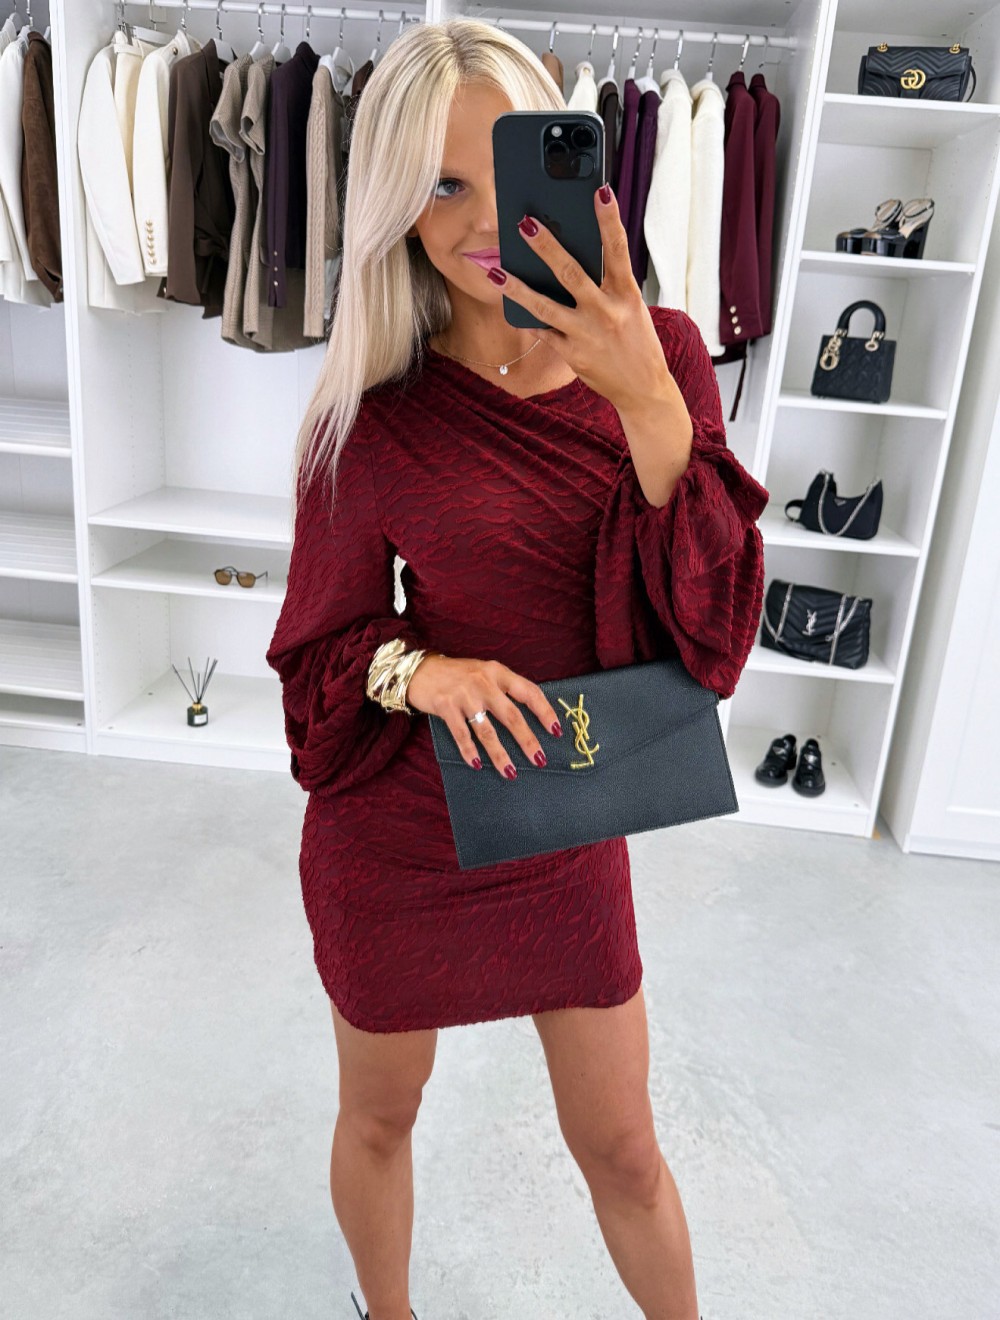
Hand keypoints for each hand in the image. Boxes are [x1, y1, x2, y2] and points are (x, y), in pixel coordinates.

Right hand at [406, 654, 563, 776]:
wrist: (419, 669)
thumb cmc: (457, 674)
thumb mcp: (483, 672)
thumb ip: (503, 687)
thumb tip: (528, 715)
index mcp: (497, 672)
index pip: (528, 692)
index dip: (545, 711)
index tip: (556, 731)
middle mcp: (483, 682)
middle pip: (511, 715)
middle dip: (527, 740)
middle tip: (540, 759)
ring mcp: (464, 695)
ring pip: (487, 730)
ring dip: (500, 754)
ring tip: (511, 772)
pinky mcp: (445, 706)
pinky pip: (462, 734)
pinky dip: (470, 751)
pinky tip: (477, 764)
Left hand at [489, 185, 673, 413]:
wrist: (643, 389)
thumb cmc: (637, 341)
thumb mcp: (630, 308)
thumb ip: (606, 285)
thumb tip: (573, 257)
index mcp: (627, 294)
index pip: (618, 250)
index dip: (609, 220)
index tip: (600, 191)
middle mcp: (607, 312)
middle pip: (570, 273)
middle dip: (545, 246)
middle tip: (523, 223)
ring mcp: (587, 334)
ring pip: (545, 306)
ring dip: (517, 287)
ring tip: (495, 272)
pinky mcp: (573, 355)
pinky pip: (544, 331)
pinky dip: (528, 317)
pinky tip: (511, 302)